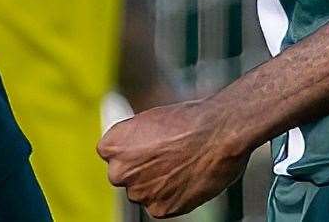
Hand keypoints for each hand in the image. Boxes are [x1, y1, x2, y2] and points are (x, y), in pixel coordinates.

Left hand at [98, 99, 251, 217]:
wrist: (218, 135)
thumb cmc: (188, 121)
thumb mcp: (148, 120)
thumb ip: (132, 140)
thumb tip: (131, 152)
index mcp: (112, 145)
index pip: (110, 153)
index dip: (130, 150)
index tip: (144, 147)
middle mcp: (120, 171)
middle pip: (123, 175)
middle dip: (139, 170)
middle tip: (164, 158)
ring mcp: (139, 193)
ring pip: (142, 192)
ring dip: (155, 184)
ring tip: (179, 166)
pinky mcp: (159, 210)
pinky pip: (159, 205)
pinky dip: (170, 197)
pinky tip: (184, 179)